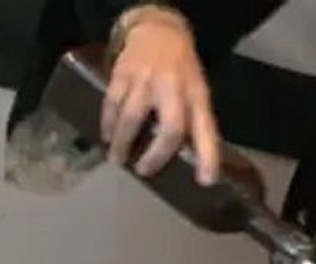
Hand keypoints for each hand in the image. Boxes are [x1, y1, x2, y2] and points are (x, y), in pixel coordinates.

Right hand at [102, 7, 219, 183]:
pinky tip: (107, 136)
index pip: (206, 130)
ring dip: (123, 143)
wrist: (159, 30)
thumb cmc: (181, 72)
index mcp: (197, 97)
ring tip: (118, 159)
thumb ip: (194, 124)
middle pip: (169, 128)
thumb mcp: (196, 93)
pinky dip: (108, 124)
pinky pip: (112, 104)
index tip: (206, 181)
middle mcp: (174, 88)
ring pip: (132, 118)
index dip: (208, 158)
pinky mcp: (123, 73)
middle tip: (144, 170)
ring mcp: (146, 80)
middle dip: (156, 155)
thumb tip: (194, 164)